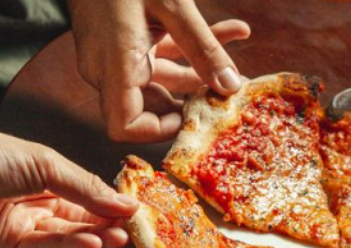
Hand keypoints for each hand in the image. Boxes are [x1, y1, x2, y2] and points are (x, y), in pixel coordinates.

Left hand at [0, 129, 138, 247]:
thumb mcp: (43, 163)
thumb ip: (84, 186)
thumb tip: (122, 201)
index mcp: (43, 171)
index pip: (86, 190)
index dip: (111, 200)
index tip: (136, 208)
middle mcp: (34, 197)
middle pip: (80, 214)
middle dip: (108, 221)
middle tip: (133, 228)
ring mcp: (21, 222)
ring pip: (66, 234)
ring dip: (95, 236)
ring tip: (119, 237)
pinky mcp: (8, 244)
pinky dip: (70, 247)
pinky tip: (92, 243)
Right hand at [67, 0, 250, 142]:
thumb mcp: (172, 5)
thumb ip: (203, 48)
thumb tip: (231, 87)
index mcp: (114, 64)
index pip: (124, 126)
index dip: (157, 132)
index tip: (192, 120)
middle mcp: (109, 66)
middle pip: (152, 104)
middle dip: (194, 101)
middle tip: (230, 98)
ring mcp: (115, 54)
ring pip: (164, 76)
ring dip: (202, 70)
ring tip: (241, 70)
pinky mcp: (124, 39)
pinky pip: (160, 54)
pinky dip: (191, 47)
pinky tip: (234, 31)